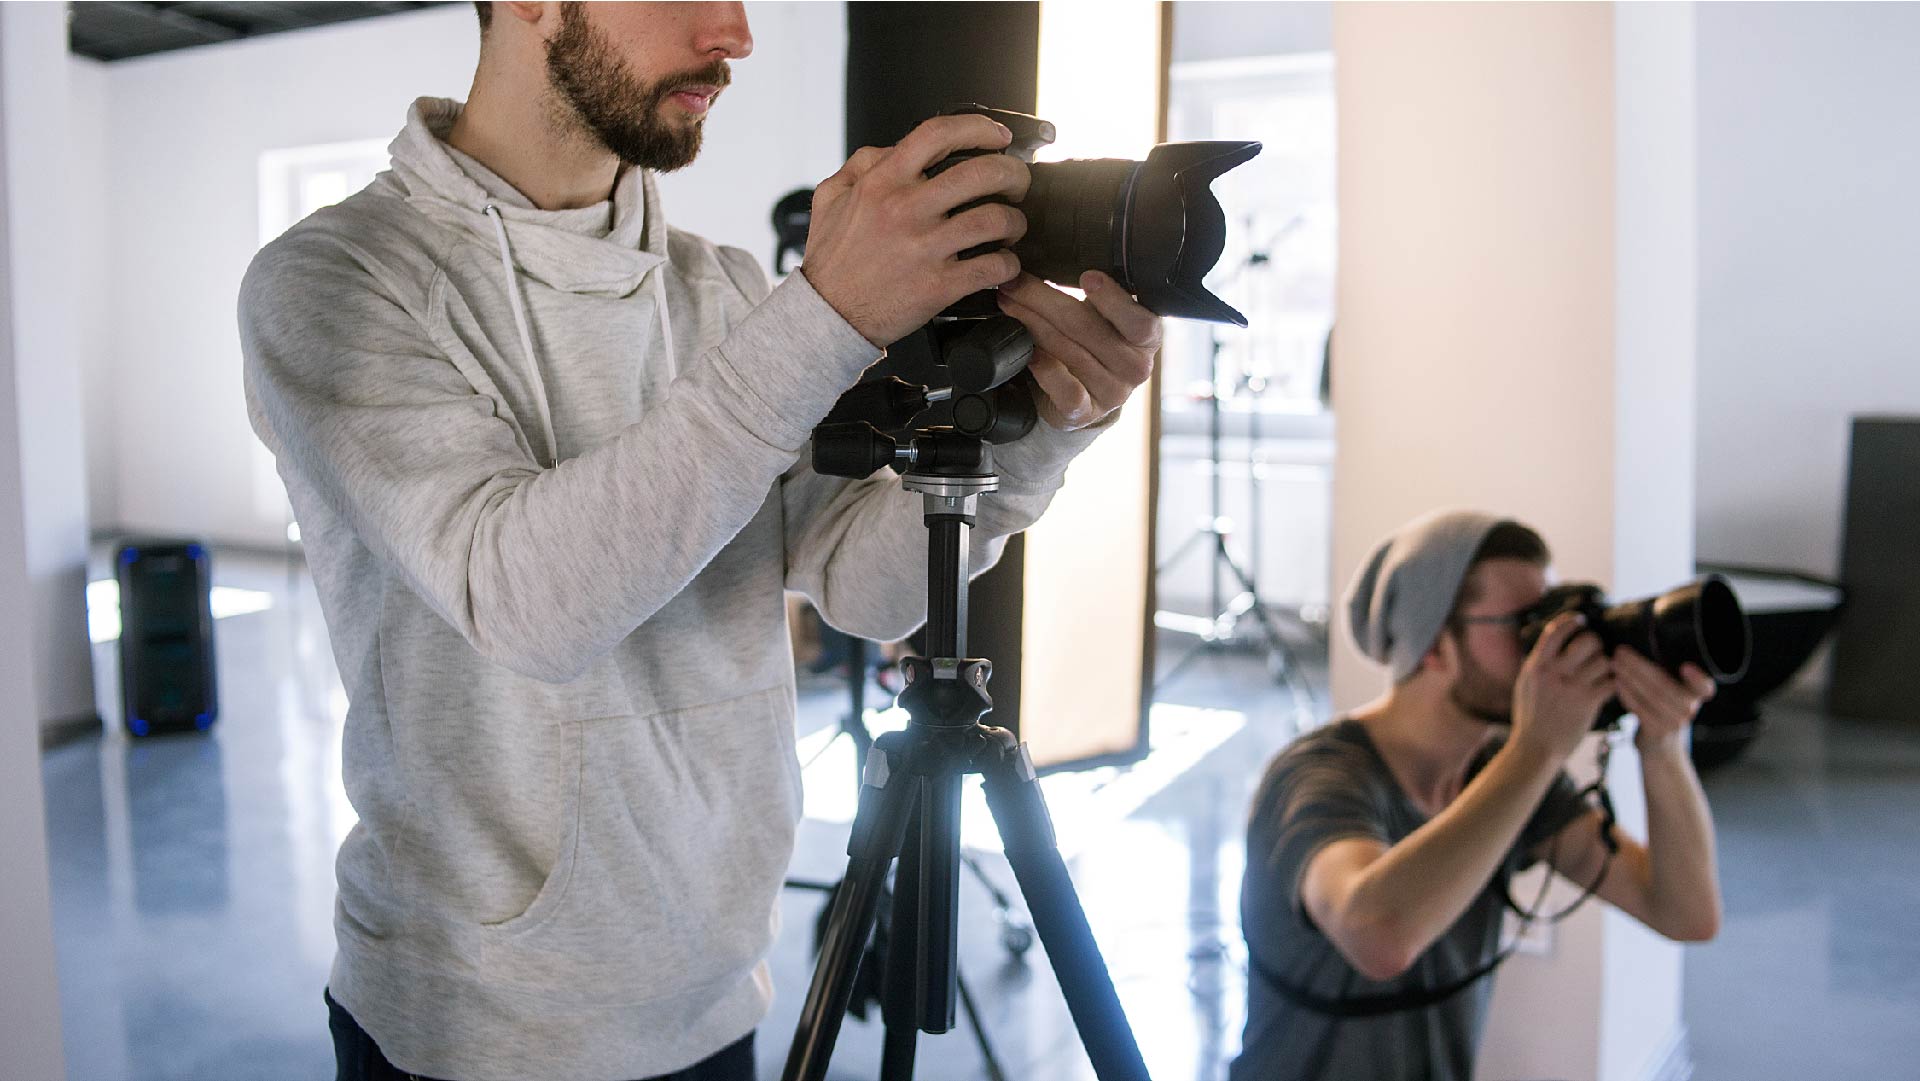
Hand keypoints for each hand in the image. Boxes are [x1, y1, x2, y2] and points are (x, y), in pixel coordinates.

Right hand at [800, 115, 1031, 346]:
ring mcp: (925, 248)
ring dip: (1015, 222)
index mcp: (883, 182)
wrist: (827, 316)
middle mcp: (906, 209)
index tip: (998, 137)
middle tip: (1017, 184)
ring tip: (1011, 227)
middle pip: (982, 173)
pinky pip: (993, 267)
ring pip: (996, 219)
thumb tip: (893, 148)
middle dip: (1013, 175)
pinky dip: (1009, 264)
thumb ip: (861, 164)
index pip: (938, 134)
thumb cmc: (833, 261)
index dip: (979, 128)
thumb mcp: (831, 198)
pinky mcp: (939, 285)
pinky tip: (1003, 264)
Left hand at [994, 271, 1159, 429]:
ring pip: (1071, 354)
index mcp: (1147, 337)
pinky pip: (1065, 389)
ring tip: (1009, 304)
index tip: (1087, 277)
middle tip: (1014, 281)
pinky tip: (1029, 352)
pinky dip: (1044, 368)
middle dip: (1044, 299)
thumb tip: (1056, 256)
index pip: (1140, 321)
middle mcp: (1136, 367)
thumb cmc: (1092, 343)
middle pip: (1089, 329)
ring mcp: (1112, 393)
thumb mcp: (1104, 316)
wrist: (1081, 392)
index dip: (1113, 299)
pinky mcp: (1085, 412)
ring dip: (1033, 324)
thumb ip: (1098, 293)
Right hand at [1510, 613, 1614, 763]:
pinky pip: (1611, 683)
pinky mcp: (1587, 702)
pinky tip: (1609, 689)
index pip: (1555, 631)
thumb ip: (1538, 665)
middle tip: (1596, 652)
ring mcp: (1572, 687)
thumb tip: (1550, 645)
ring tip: (1604, 674)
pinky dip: (1613, 684)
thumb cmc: (1530, 717)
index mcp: (1537, 666)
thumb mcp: (1525, 685)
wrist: (1536, 747)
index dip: (1571, 621)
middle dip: (1596, 644)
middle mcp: (1554, 672)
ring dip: (1607, 666)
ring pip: (1603, 661)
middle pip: (1587, 641)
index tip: (1581, 620)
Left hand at [1615, 649, 1714, 751]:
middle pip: (1664, 684)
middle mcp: (1690, 709)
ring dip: (1629, 677)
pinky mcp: (1657, 732)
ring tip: (1615, 662)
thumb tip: (1647, 638)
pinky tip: (1616, 681)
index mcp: (1697, 695)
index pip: (1705, 687)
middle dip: (1639, 665)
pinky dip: (1626, 693)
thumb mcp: (1673, 692)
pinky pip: (1640, 708)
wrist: (1661, 750)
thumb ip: (1668, 672)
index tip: (1686, 666)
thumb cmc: (1663, 710)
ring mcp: (1674, 723)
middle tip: (1621, 651)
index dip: (1698, 678)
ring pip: (1650, 695)